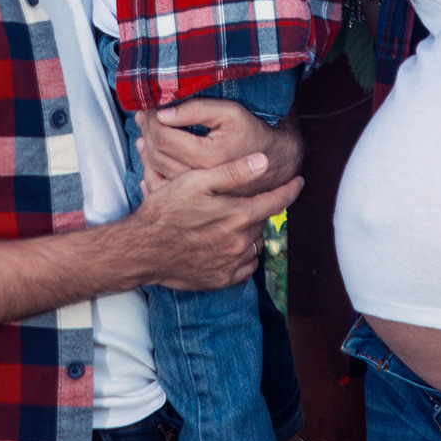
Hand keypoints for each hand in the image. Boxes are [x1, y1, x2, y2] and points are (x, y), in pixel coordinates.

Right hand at [128, 155, 302, 290]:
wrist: (143, 249)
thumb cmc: (166, 211)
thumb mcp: (196, 182)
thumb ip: (233, 172)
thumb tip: (264, 161)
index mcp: (238, 216)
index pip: (276, 202)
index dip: (289, 189)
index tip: (298, 181)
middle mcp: (241, 242)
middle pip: (262, 220)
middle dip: (257, 208)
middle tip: (241, 199)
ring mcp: (232, 263)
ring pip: (254, 242)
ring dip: (249, 231)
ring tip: (229, 221)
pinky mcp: (222, 279)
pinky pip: (245, 265)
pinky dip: (242, 254)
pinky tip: (225, 244)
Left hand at [139, 100, 303, 196]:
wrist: (274, 164)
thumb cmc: (252, 133)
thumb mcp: (230, 113)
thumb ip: (196, 110)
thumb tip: (163, 113)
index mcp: (207, 157)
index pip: (164, 136)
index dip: (152, 119)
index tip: (149, 106)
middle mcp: (200, 179)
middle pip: (157, 154)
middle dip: (147, 132)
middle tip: (142, 116)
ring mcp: (197, 192)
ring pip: (156, 170)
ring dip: (146, 149)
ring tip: (144, 132)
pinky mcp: (196, 199)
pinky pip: (163, 185)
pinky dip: (151, 169)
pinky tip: (149, 155)